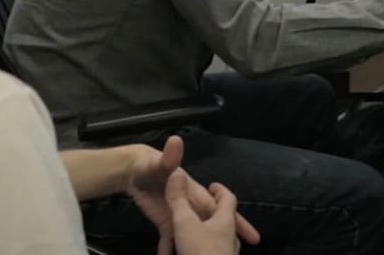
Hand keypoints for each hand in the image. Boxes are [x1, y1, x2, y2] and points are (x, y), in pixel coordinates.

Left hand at [124, 136, 259, 254]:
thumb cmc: (151, 166)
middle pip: (213, 226)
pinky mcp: (165, 223)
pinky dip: (171, 250)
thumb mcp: (161, 163)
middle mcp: (191, 207)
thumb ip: (170, 156)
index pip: (219, 210)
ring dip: (201, 247)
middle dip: (228, 238)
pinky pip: (170, 241)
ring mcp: (178, 217)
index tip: (250, 236)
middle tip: (239, 252)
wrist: (134, 172)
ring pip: (195, 236)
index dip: (236, 222)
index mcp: (195, 194)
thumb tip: (176, 140)